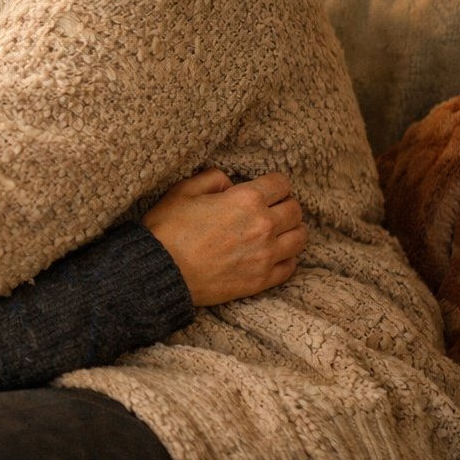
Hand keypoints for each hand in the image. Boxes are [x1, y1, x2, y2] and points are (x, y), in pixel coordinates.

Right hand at [141, 169, 306, 307]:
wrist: (161, 271)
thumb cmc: (168, 229)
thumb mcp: (183, 190)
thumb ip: (212, 178)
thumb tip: (230, 183)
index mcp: (246, 200)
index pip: (281, 184)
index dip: (273, 184)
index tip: (266, 189)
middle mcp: (263, 226)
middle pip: (295, 210)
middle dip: (284, 205)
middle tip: (270, 209)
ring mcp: (265, 255)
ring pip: (299, 238)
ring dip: (290, 231)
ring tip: (276, 232)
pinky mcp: (261, 280)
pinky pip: (290, 266)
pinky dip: (286, 258)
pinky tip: (272, 255)